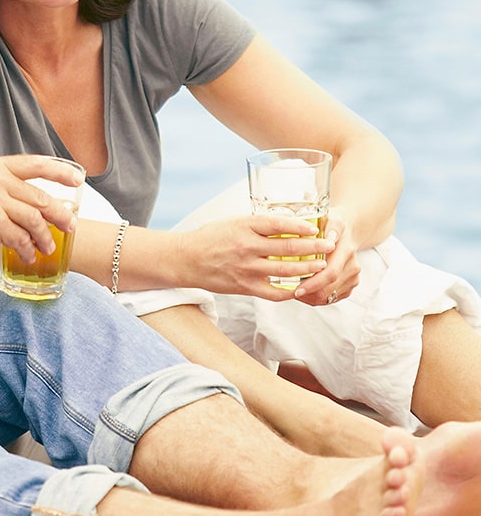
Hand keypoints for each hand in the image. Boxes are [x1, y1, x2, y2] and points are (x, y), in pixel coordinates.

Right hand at [0, 154, 84, 275]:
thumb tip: (26, 206)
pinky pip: (20, 238)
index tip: (78, 179)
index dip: (61, 171)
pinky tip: (27, 256)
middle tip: (70, 228)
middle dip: (60, 215)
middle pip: (41, 197)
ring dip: (45, 237)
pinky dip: (28, 249)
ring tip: (47, 248)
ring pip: (34, 219)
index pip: (36, 164)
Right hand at [177, 215, 337, 299]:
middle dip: (314, 247)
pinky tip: (300, 288)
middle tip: (329, 246)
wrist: (186, 260)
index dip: (302, 226)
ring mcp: (247, 269)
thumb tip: (285, 225)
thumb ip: (257, 225)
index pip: (280, 224)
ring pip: (286, 270)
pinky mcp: (244, 286)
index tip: (315, 228)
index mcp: (244, 227)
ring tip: (322, 266)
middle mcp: (247, 247)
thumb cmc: (209, 238)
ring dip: (308, 268)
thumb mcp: (232, 223)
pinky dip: (290, 291)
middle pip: (289, 248)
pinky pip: (274, 292)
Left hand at [291, 208, 361, 305]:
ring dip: (309, 297)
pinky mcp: (349, 286)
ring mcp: (352, 278)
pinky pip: (330, 298)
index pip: (330, 273)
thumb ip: (332, 226)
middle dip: (308, 293)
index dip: (313, 284)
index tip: (296, 289)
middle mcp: (352, 266)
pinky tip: (304, 290)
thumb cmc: (331, 225)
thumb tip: (330, 237)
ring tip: (293, 290)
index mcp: (346, 251)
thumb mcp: (331, 218)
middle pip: (328, 289)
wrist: (346, 232)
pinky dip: (315, 298)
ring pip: (328, 297)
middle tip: (288, 292)